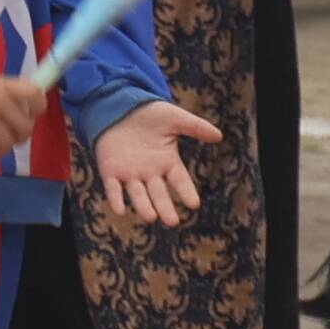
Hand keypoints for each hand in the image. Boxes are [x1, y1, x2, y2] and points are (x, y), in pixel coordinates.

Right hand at [0, 70, 52, 162]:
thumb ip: (11, 94)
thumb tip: (32, 111)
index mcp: (4, 85)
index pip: (35, 93)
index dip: (38, 107)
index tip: (32, 114)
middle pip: (25, 126)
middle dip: (21, 135)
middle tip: (13, 135)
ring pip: (8, 142)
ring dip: (5, 148)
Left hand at [86, 96, 222, 225]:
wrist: (120, 106)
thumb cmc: (150, 113)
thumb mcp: (176, 118)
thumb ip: (196, 127)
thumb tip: (219, 136)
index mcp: (167, 161)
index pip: (179, 180)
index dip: (186, 192)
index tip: (193, 204)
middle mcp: (150, 172)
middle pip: (159, 193)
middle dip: (165, 207)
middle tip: (172, 222)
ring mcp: (130, 173)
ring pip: (138, 194)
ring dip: (143, 206)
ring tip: (151, 217)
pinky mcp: (110, 171)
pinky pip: (113, 188)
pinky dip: (116, 199)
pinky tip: (120, 210)